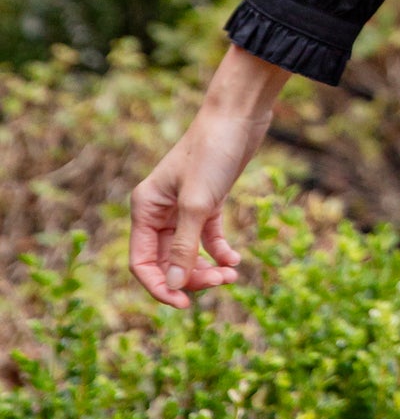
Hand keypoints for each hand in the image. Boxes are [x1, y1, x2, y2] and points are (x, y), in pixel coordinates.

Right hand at [129, 45, 288, 308]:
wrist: (240, 114)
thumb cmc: (213, 152)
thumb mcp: (198, 203)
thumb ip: (184, 246)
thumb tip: (174, 285)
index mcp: (145, 208)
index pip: (142, 262)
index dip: (160, 287)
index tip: (184, 304)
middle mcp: (159, 210)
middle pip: (167, 261)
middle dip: (192, 277)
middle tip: (223, 282)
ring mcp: (184, 207)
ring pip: (188, 251)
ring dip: (207, 267)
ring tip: (232, 274)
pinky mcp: (208, 201)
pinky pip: (208, 238)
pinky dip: (220, 251)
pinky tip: (235, 260)